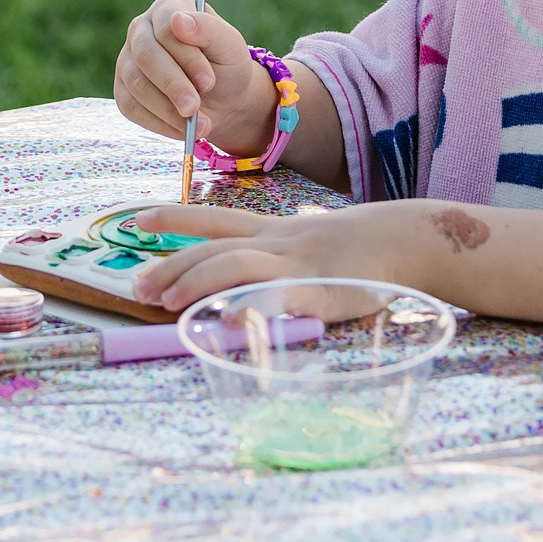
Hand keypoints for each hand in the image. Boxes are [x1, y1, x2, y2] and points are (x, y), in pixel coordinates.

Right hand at [114, 0, 274, 155]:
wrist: (224, 98)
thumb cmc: (226, 64)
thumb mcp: (229, 45)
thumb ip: (208, 29)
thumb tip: (178, 21)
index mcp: (166, 10)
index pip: (165, 28)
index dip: (186, 56)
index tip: (208, 81)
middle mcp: (141, 31)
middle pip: (146, 56)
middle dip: (173, 85)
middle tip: (194, 108)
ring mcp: (127, 61)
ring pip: (136, 84)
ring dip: (168, 109)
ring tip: (199, 124)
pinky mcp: (123, 91)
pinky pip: (131, 108)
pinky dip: (159, 123)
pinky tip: (182, 129)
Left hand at [124, 204, 370, 312]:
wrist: (406, 240)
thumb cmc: (358, 251)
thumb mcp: (308, 246)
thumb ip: (274, 265)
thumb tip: (235, 292)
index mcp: (273, 233)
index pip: (215, 220)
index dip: (175, 219)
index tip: (136, 220)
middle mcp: (277, 244)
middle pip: (215, 248)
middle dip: (172, 266)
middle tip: (137, 288)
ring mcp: (296, 266)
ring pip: (237, 266)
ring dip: (197, 282)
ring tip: (166, 302)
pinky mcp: (319, 292)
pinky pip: (280, 300)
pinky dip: (252, 309)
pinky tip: (229, 322)